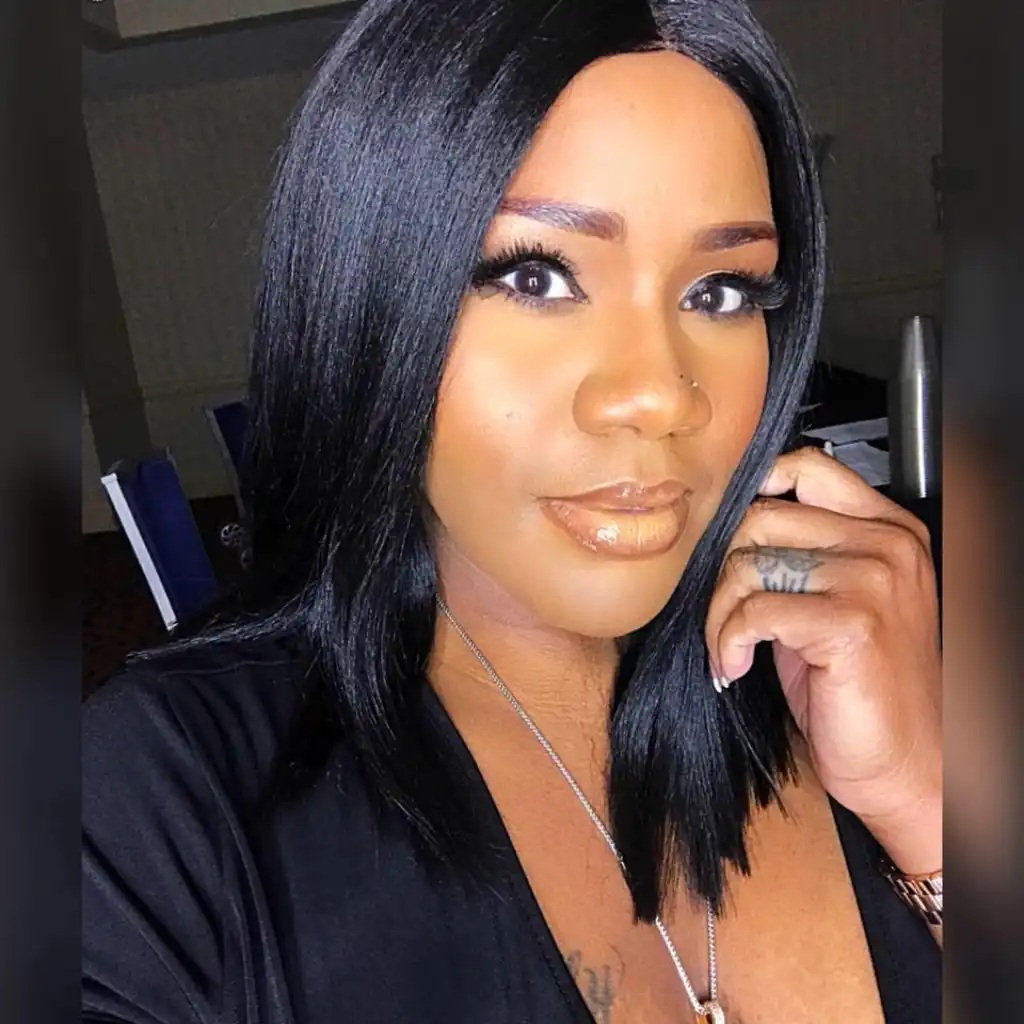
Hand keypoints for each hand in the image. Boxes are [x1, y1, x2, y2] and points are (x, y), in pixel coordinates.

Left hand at [704, 447, 941, 873]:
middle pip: (760, 517)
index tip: (726, 542)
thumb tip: (723, 522)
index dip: (751, 494)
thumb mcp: (830, 602)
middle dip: (721, 570)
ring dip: (719, 612)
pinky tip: (733, 667)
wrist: (905, 764)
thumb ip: (797, 552)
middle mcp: (887, 546)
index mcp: (888, 530)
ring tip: (729, 647)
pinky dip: (727, 641)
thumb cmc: (858, 687)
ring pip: (748, 562)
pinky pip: (753, 610)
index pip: (805, 468)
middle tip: (722, 617)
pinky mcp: (851, 625)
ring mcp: (874, 582)